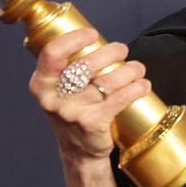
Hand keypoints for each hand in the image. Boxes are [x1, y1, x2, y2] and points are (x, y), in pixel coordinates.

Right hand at [29, 29, 152, 162]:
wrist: (79, 152)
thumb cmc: (74, 111)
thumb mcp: (60, 90)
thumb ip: (69, 68)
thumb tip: (100, 41)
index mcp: (42, 84)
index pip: (52, 53)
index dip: (74, 39)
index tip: (93, 34)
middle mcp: (53, 98)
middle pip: (87, 64)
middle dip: (112, 52)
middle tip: (122, 50)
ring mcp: (72, 111)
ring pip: (108, 80)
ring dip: (130, 69)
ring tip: (138, 68)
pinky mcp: (92, 122)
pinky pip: (120, 98)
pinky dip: (137, 88)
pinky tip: (143, 85)